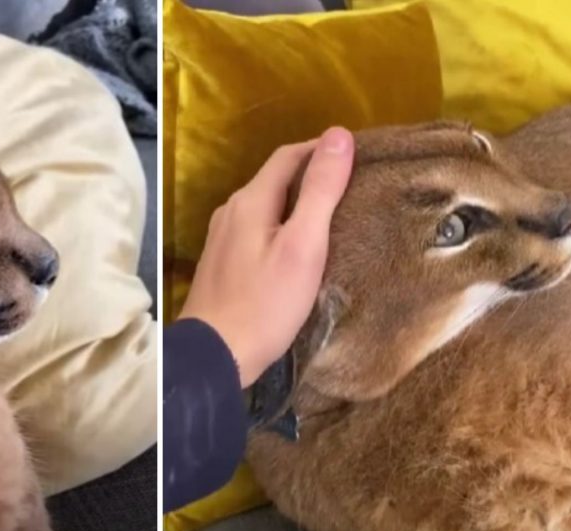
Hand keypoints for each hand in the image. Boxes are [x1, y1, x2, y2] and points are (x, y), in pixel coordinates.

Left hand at [179, 127, 354, 387]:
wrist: (213, 356)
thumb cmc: (265, 304)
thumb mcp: (303, 245)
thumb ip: (320, 190)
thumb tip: (337, 135)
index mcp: (250, 200)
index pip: (288, 156)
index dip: (322, 150)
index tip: (357, 157)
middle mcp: (230, 212)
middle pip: (275, 180)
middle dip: (311, 176)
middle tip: (351, 187)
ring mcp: (221, 239)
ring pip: (265, 207)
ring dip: (295, 203)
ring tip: (331, 216)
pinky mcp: (221, 264)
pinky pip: (255, 231)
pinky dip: (280, 227)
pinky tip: (296, 248)